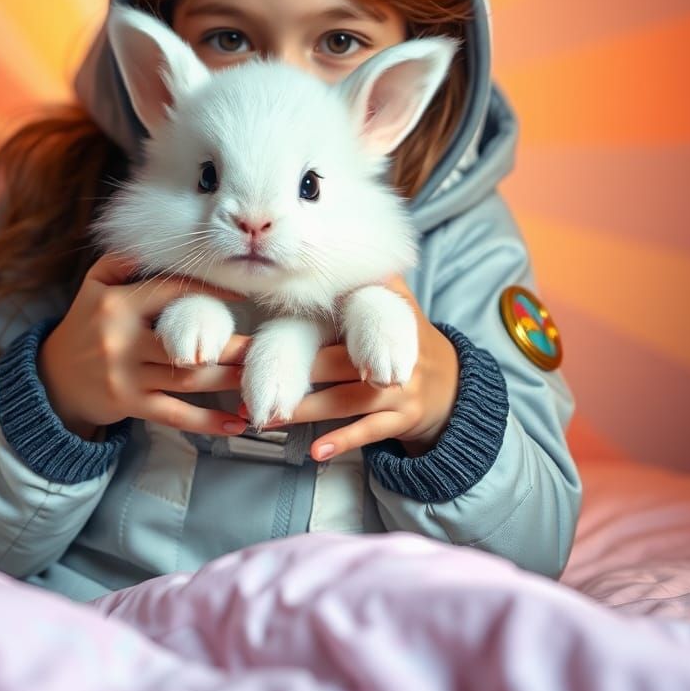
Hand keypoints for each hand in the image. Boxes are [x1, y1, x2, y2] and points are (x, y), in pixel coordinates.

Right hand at [38, 253, 250, 439]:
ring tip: (260, 379)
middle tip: (266, 346)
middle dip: (229, 346)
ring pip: (187, 379)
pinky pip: (175, 415)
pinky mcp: (129, 405)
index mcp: (117, 305)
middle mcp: (121, 340)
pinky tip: (236, 423)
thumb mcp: (93, 285)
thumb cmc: (84, 325)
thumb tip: (155, 242)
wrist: (53, 379)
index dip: (208, 292)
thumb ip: (121, 260)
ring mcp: (126, 376)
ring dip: (228, 381)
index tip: (242, 296)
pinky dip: (207, 422)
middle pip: (186, 343)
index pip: (170, 293)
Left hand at [244, 277, 458, 461]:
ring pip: (341, 400)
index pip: (333, 319)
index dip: (296, 322)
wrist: (454, 388)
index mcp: (382, 321)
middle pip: (327, 364)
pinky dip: (342, 441)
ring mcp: (396, 390)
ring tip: (262, 416)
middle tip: (235, 376)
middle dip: (282, 370)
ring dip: (302, 409)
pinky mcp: (401, 420)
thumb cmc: (409, 342)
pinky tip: (314, 450)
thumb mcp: (399, 305)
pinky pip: (368, 431)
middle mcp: (389, 354)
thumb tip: (346, 240)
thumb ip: (373, 279)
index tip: (254, 331)